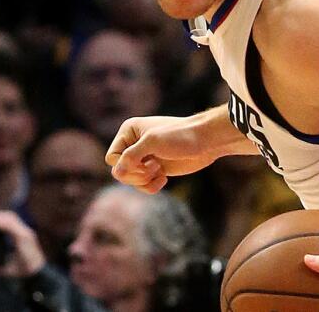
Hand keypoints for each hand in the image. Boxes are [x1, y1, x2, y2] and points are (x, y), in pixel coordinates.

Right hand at [0, 211, 45, 278]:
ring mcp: (26, 231)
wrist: (39, 270)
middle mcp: (26, 233)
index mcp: (22, 240)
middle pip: (10, 218)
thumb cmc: (23, 271)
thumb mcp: (8, 272)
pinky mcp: (25, 232)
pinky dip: (3, 219)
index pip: (9, 226)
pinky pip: (14, 221)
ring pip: (12, 217)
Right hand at [105, 115, 221, 192]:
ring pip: (130, 180)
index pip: (112, 158)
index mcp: (129, 132)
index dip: (126, 165)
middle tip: (155, 166)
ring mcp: (144, 158)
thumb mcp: (153, 142)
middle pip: (119, 171)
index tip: (146, 160)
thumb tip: (116, 173)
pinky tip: (164, 179)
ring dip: (144, 181)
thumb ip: (131, 156)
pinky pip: (142, 186)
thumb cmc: (181, 136)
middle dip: (137, 174)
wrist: (206, 142)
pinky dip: (151, 187)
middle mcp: (134, 144)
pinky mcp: (154, 169)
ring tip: (160, 171)